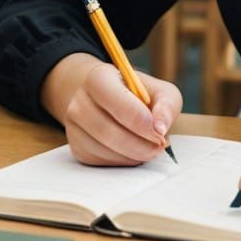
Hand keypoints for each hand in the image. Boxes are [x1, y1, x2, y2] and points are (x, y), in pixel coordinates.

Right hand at [42, 53, 183, 165]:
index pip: (118, 104)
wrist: (107, 99)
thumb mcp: (158, 90)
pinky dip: (123, 161)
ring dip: (133, 155)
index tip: (160, 133)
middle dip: (139, 144)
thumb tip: (160, 129)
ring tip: (150, 148)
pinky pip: (100, 162)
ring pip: (104, 150)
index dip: (142, 122)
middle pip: (109, 131)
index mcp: (98, 78)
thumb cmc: (137, 94)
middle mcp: (79, 102)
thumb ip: (166, 104)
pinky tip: (134, 151)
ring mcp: (73, 127)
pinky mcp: (77, 148)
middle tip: (159, 146)